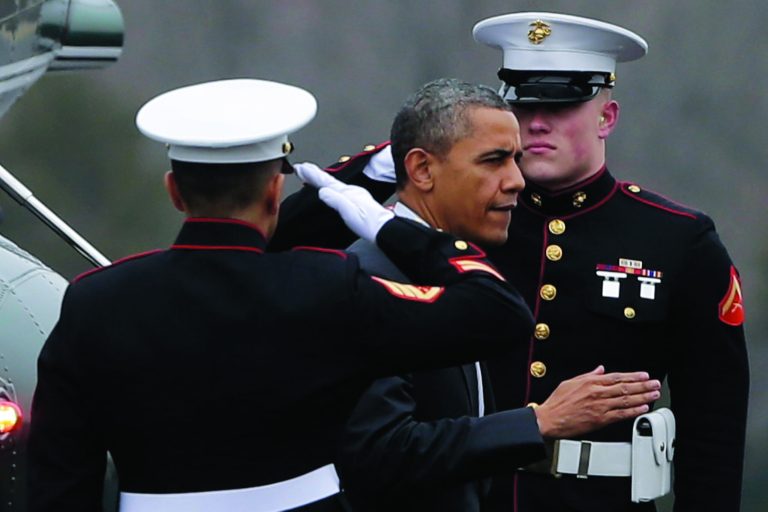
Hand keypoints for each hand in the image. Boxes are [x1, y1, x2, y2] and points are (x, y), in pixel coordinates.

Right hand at [294, 161, 393, 242]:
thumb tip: (322, 191)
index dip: (312, 175)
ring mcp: (355, 197)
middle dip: (314, 174)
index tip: (300, 167)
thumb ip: (335, 199)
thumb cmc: (369, 223)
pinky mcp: (358, 204)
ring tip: (311, 177)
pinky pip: (339, 192)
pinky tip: (331, 192)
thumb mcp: (348, 211)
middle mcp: (352, 192)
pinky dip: (330, 188)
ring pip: (334, 185)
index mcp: (348, 192)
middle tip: (302, 168)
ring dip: (321, 181)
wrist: (384, 230)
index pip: (326, 181)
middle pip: (329, 181)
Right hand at [534, 365, 660, 438]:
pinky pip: (621, 414)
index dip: (632, 376)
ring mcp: (600, 407)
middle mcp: (597, 393)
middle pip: (625, 387)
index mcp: (590, 382)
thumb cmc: (557, 403)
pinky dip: (633, 411)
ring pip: (626, 400)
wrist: (550, 419)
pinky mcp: (600, 420)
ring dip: (643, 397)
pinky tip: (643, 408)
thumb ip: (587, 376)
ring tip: (654, 394)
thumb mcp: (570, 382)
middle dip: (643, 385)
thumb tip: (599, 369)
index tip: (644, 375)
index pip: (617, 377)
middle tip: (655, 384)